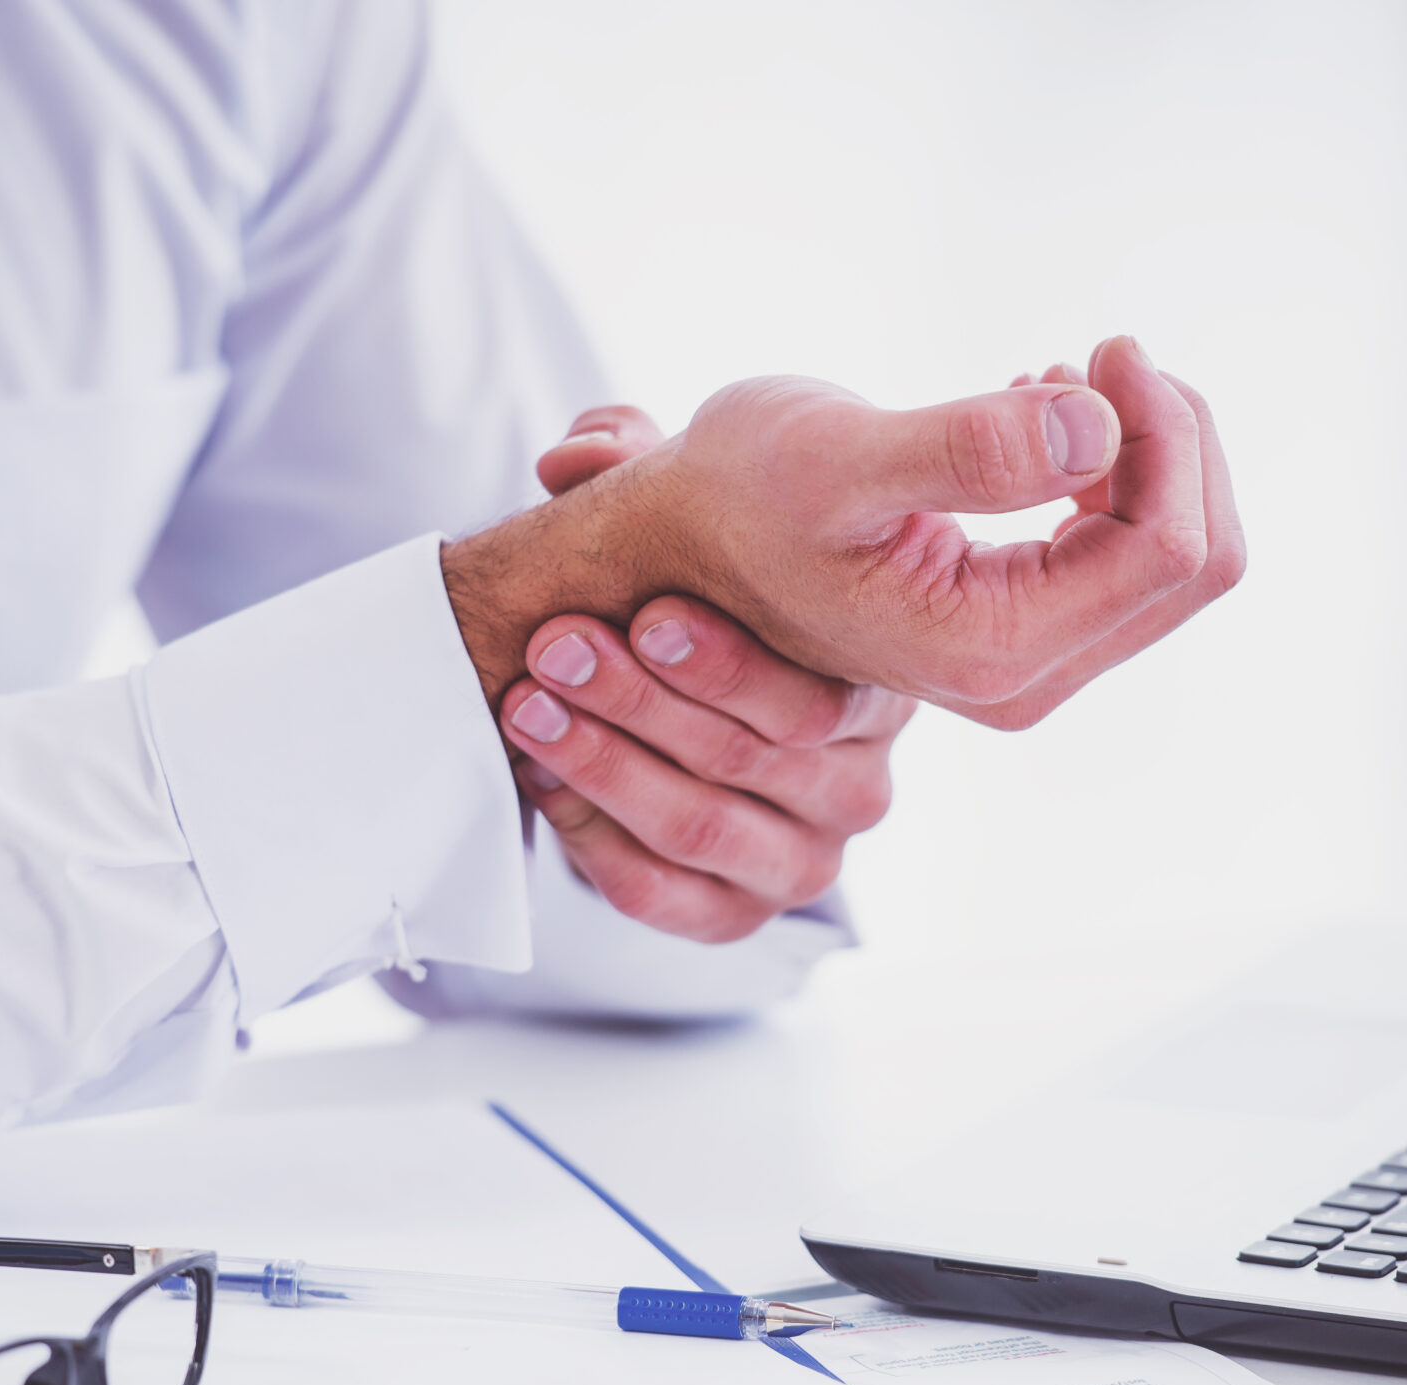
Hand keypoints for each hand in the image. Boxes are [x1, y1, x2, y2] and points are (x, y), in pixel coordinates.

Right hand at [441, 335, 1243, 730]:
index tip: (1097, 348)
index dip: (1164, 432)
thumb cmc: (735, 497)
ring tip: (1059, 377)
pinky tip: (1043, 413)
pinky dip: (1120, 472)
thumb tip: (1097, 428)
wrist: (673, 550)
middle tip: (1098, 353)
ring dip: (1151, 450)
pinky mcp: (1022, 629)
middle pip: (1196, 563)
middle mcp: (1021, 678)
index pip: (1165, 550)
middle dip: (1175, 440)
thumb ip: (966, 447)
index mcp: (988, 649)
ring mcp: (1026, 662)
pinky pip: (1133, 555)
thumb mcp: (835, 456)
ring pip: (1177, 560)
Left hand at [496, 406, 911, 941]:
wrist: (650, 707)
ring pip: (699, 825)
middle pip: (751, 759)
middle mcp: (860, 787)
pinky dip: (593, 835)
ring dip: (603, 762)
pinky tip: (543, 777)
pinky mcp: (734, 916)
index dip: (727, 661)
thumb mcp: (680, 528)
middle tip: (556, 647)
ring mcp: (803, 863)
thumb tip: (583, 446)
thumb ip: (644, 471)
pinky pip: (662, 894)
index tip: (646, 611)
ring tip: (528, 705)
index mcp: (878, 691)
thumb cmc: (684, 602)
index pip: (820, 697)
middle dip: (639, 700)